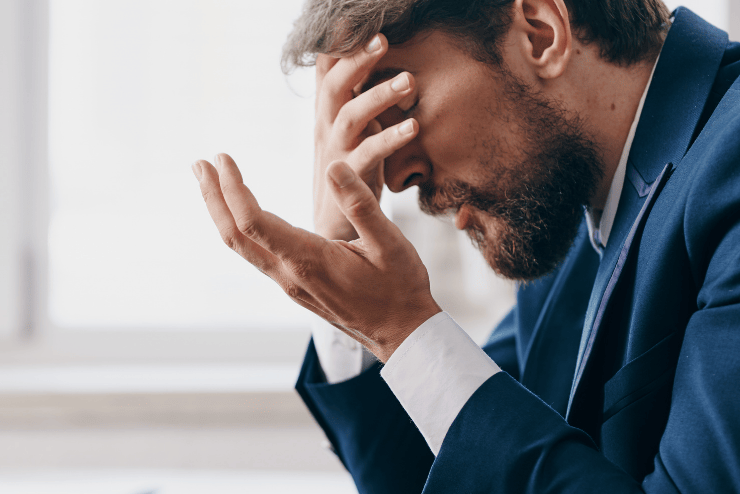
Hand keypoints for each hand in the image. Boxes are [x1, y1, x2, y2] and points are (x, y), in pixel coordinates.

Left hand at [193, 153, 440, 361]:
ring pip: (240, 246)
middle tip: (198, 163)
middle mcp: (289, 275)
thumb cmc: (401, 288)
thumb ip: (360, 205)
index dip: (232, 188)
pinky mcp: (292, 285)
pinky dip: (239, 225)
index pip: (253, 222)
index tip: (223, 158)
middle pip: (234, 235)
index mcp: (308, 261)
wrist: (401, 333)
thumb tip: (333, 167)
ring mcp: (288, 283)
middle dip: (212, 197)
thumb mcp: (390, 243)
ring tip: (209, 179)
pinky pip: (254, 253)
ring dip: (221, 211)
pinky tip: (239, 209)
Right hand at [313, 34, 416, 240]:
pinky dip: (389, 138)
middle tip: (383, 39)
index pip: (327, 70)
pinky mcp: (349, 180)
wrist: (336, 227)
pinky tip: (413, 126)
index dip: (338, 45)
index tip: (354, 19)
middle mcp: (326, 128)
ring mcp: (335, 153)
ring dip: (378, 96)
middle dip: (356, 60)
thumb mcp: (356, 128)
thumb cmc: (352, 172)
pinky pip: (368, 155)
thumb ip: (363, 97)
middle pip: (333, 86)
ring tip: (409, 81)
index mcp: (329, 112)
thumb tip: (375, 57)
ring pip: (349, 116)